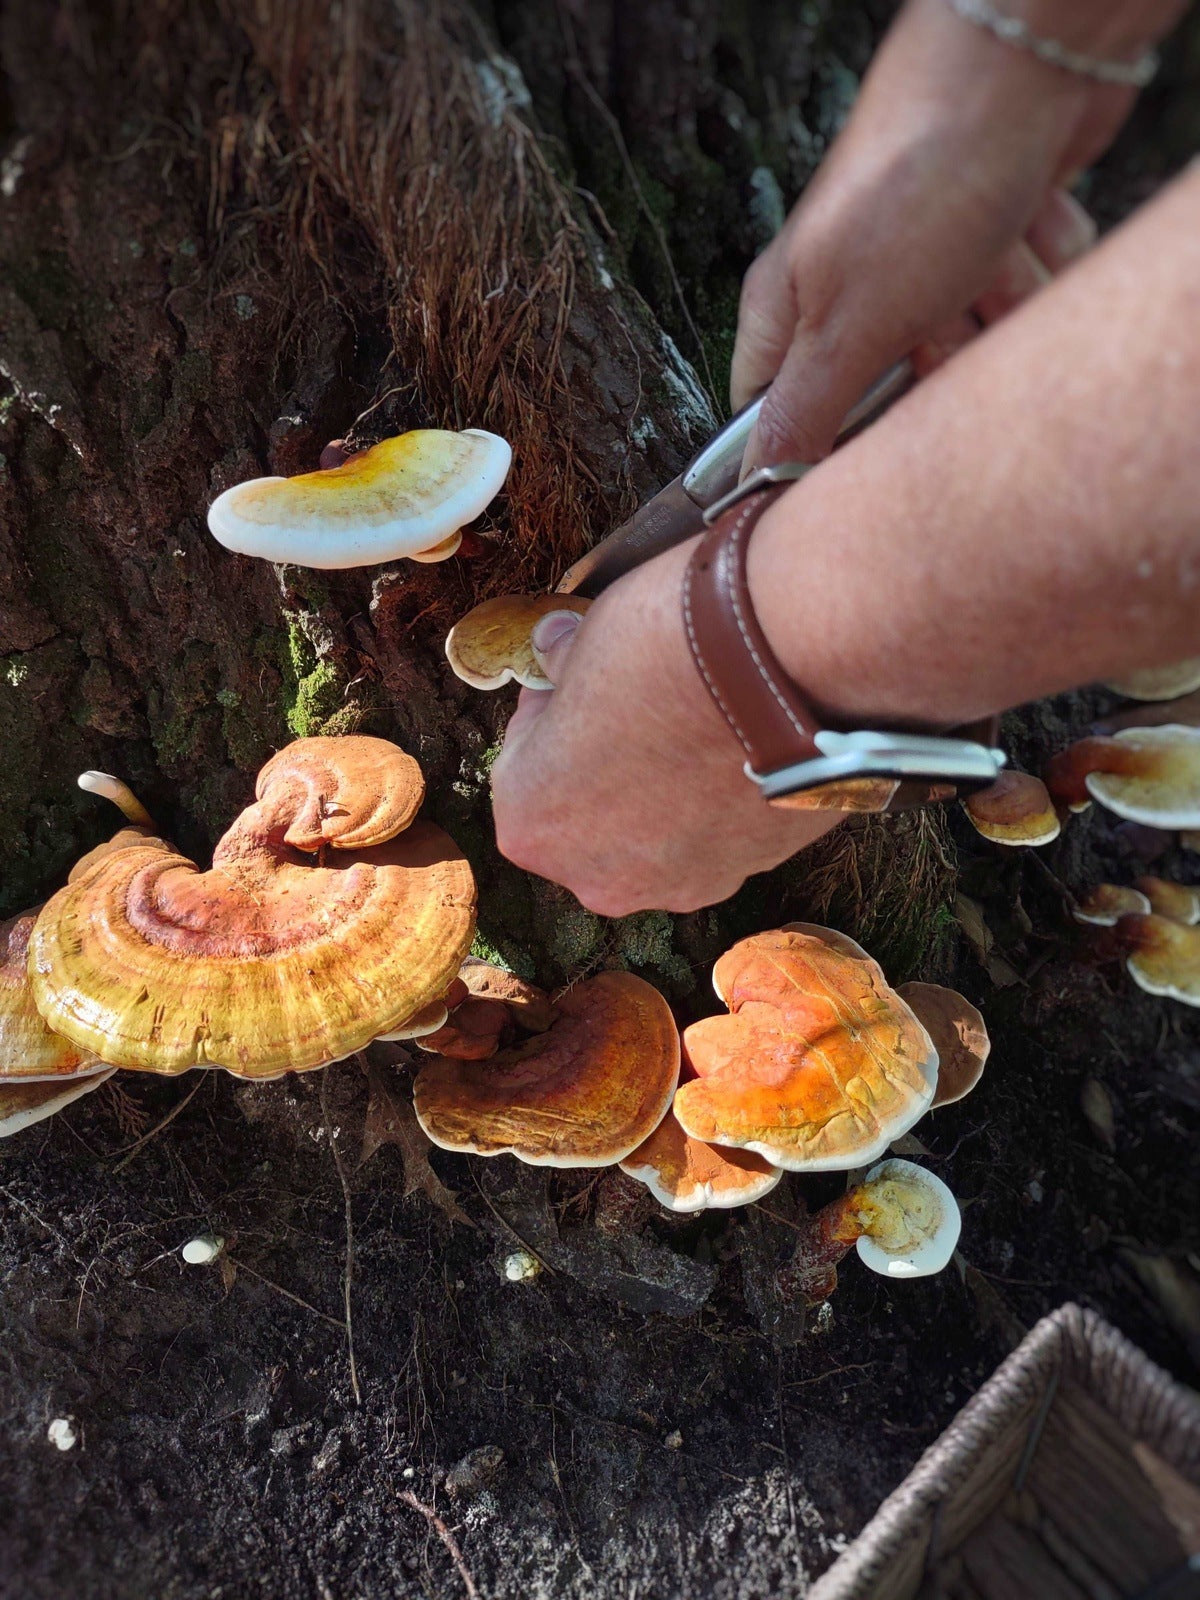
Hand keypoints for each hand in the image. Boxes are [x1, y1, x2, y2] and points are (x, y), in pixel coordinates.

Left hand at [490, 539, 836, 916]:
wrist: (782, 667)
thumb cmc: (661, 652)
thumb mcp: (586, 638)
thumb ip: (563, 665)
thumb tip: (555, 652)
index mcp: (530, 825)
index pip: (522, 762)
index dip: (550, 713)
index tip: (576, 677)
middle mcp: (595, 878)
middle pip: (587, 815)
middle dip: (604, 764)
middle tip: (637, 705)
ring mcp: (677, 886)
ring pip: (653, 836)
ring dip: (662, 790)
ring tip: (696, 724)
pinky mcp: (748, 876)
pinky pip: (714, 838)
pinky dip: (717, 801)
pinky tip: (734, 746)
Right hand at [732, 0, 1178, 463]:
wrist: (1021, 66)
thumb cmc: (916, 180)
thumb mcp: (846, 321)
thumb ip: (803, 410)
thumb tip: (759, 481)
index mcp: (791, 311)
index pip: (780, 419)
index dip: (823, 446)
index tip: (868, 446)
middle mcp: (854, 292)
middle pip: (897, 396)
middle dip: (939, 364)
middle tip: (941, 316)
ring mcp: (930, 266)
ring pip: (976, 349)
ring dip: (999, 306)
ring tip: (990, 246)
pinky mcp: (996, 242)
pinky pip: (1029, 301)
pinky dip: (1038, 260)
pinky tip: (1025, 216)